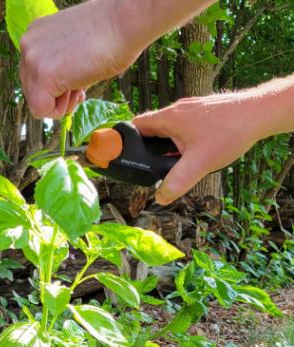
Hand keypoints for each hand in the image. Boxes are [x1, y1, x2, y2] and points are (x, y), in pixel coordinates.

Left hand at [19, 0, 139, 118]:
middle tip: (79, 86)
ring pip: (35, 102)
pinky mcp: (43, 75)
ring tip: (80, 84)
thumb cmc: (110, 35)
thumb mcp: (73, 51)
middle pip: (31, 91)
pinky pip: (40, 110)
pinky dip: (59, 111)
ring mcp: (32, 59)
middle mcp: (28, 45)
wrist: (126, 22)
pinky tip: (77, 93)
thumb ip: (59, 67)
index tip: (73, 82)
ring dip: (60, 102)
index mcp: (36, 36)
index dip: (54, 87)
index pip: (32, 77)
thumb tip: (57, 91)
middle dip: (56, 96)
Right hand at [133, 94, 261, 204]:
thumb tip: (160, 198)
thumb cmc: (230, 132)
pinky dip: (181, 140)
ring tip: (174, 162)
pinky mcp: (203, 112)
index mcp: (168, 118)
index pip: (135, 126)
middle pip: (151, 129)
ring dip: (166, 145)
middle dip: (148, 148)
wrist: (260, 113)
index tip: (124, 156)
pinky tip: (194, 152)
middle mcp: (176, 110)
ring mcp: (191, 109)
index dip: (126, 141)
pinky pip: (184, 126)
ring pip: (168, 128)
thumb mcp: (199, 164)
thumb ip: (177, 182)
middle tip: (151, 166)